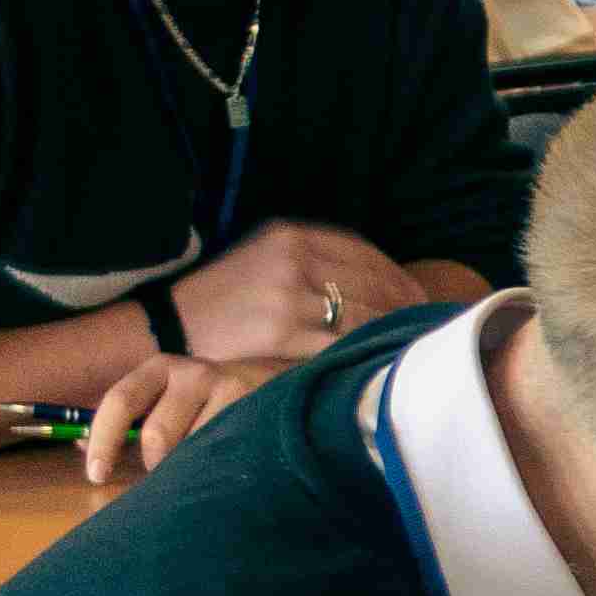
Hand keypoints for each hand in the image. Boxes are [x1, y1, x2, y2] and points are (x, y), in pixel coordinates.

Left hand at [80, 354, 283, 482]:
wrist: (282, 389)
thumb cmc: (212, 402)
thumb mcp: (167, 401)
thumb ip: (128, 422)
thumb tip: (78, 444)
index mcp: (160, 368)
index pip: (120, 401)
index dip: (103, 440)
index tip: (96, 476)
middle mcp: (193, 371)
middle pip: (157, 434)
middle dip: (157, 464)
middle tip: (167, 476)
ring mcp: (230, 386)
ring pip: (194, 448)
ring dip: (192, 467)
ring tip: (206, 464)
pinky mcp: (258, 406)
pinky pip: (225, 452)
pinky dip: (220, 465)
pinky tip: (228, 462)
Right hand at [164, 219, 410, 363]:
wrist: (171, 324)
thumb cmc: (225, 296)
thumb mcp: (265, 256)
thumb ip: (315, 259)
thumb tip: (378, 277)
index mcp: (292, 236)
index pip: (365, 254)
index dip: (398, 277)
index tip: (417, 296)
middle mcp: (293, 260)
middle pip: (371, 285)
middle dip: (403, 307)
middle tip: (424, 326)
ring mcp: (289, 296)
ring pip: (362, 315)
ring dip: (389, 331)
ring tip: (404, 345)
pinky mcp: (283, 333)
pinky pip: (339, 343)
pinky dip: (361, 351)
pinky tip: (373, 359)